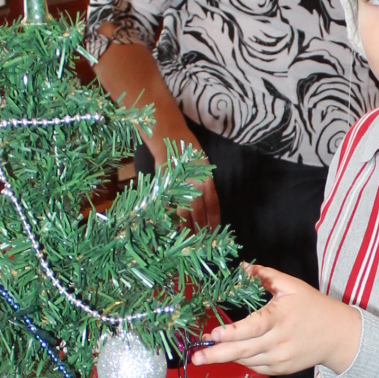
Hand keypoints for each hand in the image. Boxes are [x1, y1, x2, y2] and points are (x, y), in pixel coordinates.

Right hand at [93, 34, 220, 227]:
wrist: (164, 127)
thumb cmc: (177, 144)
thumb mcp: (192, 162)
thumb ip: (195, 181)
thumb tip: (192, 202)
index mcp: (206, 176)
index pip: (214, 204)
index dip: (214, 221)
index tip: (215, 237)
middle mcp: (198, 180)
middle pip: (201, 212)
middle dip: (202, 232)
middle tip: (203, 250)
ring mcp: (183, 180)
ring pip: (187, 211)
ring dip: (186, 229)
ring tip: (187, 245)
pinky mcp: (168, 179)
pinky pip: (170, 202)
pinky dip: (170, 216)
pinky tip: (170, 228)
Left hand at [192, 266, 360, 375]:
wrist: (338, 335)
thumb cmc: (313, 306)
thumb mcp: (292, 285)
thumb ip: (265, 276)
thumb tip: (243, 268)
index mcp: (279, 318)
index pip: (251, 328)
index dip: (230, 334)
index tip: (211, 335)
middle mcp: (278, 341)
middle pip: (243, 351)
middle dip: (216, 356)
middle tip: (195, 358)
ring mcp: (280, 358)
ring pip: (247, 360)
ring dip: (227, 357)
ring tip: (208, 354)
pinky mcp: (282, 369)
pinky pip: (256, 367)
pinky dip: (243, 360)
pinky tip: (234, 354)